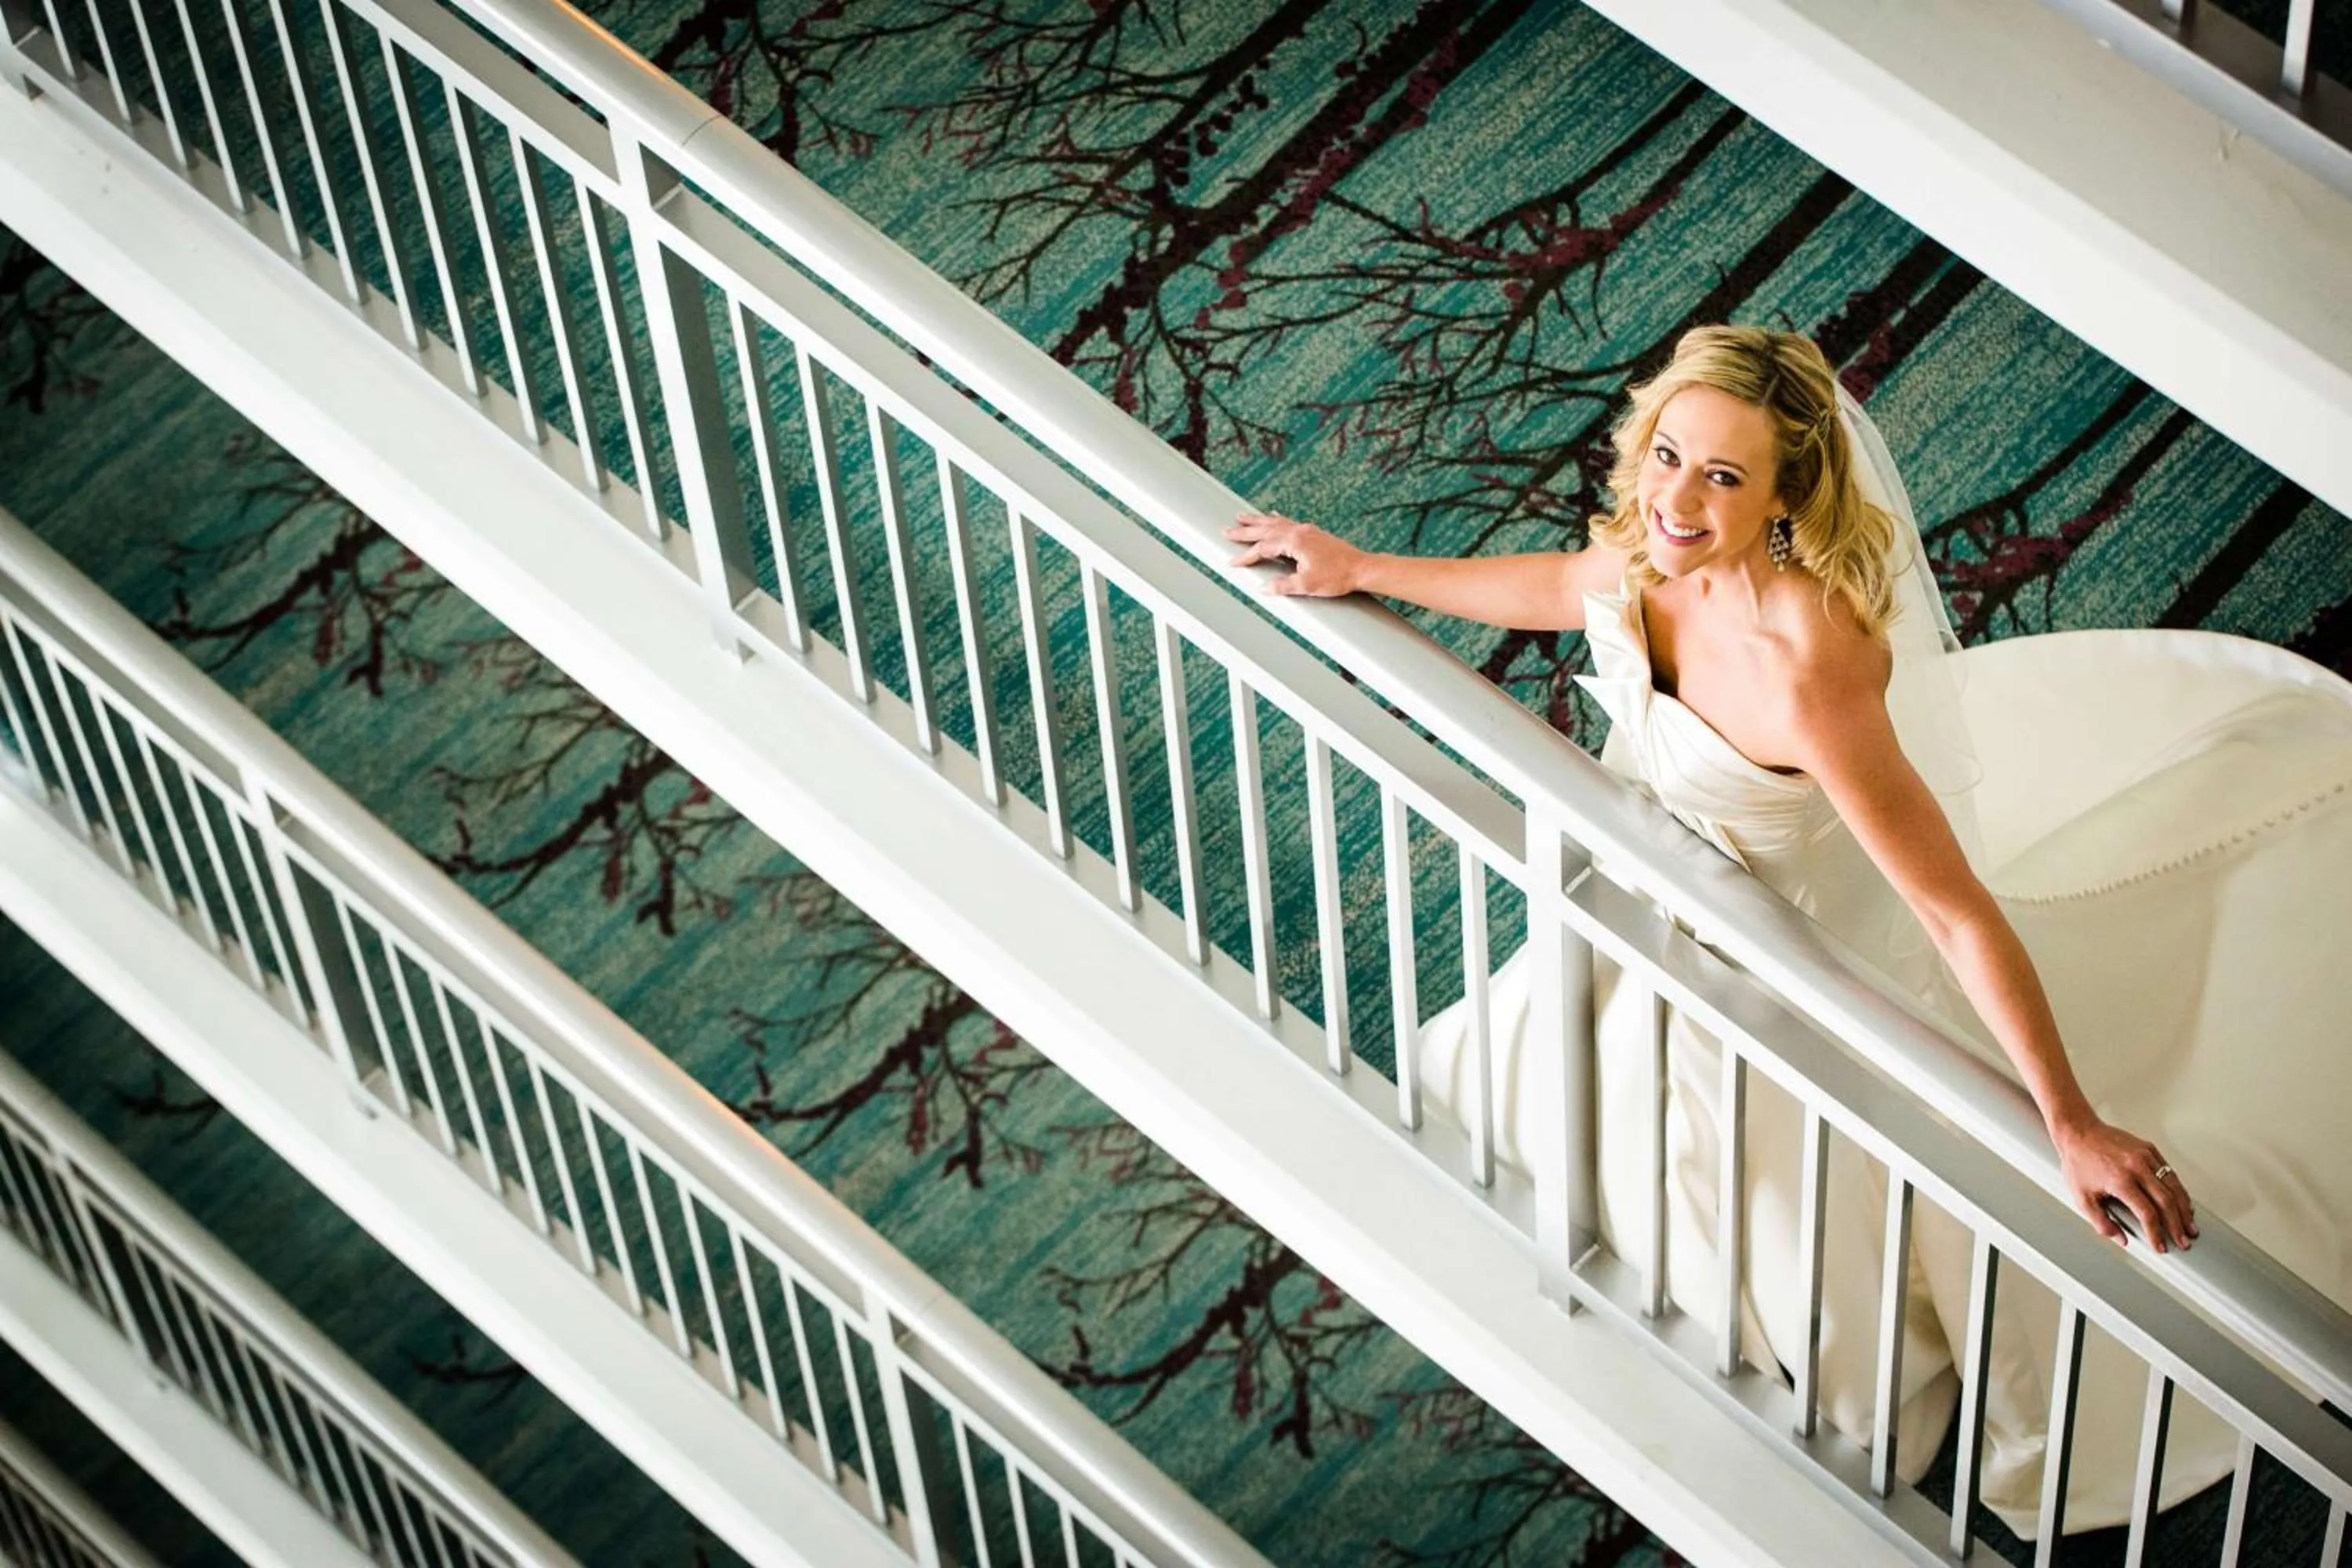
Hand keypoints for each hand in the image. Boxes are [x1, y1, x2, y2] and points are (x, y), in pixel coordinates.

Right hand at [1226, 511, 1369, 597]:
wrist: (1361, 568)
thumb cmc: (1336, 577)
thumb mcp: (1307, 585)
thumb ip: (1282, 586)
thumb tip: (1263, 588)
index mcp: (1295, 542)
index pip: (1263, 548)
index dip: (1246, 556)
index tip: (1233, 563)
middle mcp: (1299, 531)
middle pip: (1265, 529)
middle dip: (1244, 530)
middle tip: (1226, 530)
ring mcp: (1307, 530)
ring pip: (1276, 522)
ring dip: (1258, 520)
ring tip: (1242, 516)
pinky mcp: (1313, 533)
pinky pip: (1288, 522)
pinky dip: (1276, 519)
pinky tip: (1273, 515)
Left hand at [2054, 1114, 2196, 1252]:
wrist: (2078, 1132)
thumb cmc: (2078, 1162)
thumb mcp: (2081, 1197)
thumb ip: (2101, 1222)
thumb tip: (2121, 1239)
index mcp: (2120, 1181)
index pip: (2147, 1213)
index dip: (2156, 1234)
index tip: (2160, 1247)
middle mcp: (2136, 1167)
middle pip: (2166, 1202)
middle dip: (2177, 1226)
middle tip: (2183, 1242)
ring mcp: (2145, 1156)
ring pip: (2173, 1187)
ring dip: (2184, 1210)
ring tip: (2190, 1226)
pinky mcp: (2149, 1149)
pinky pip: (2170, 1172)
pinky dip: (2179, 1190)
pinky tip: (2183, 1203)